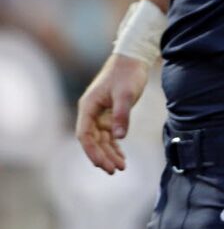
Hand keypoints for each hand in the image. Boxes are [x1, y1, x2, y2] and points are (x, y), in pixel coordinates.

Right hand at [76, 54, 149, 173]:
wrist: (134, 57)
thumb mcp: (125, 94)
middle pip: (93, 140)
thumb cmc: (127, 73)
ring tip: (121, 167)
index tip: (103, 164)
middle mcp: (91, 112)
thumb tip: (119, 137)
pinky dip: (115, 145)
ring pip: (101, 139)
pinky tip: (122, 156)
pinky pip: (109, 134)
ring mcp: (100, 113)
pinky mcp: (110, 113)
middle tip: (115, 170)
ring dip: (110, 153)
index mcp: (88, 107)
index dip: (92, 151)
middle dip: (103, 156)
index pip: (85, 135)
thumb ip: (122, 115)